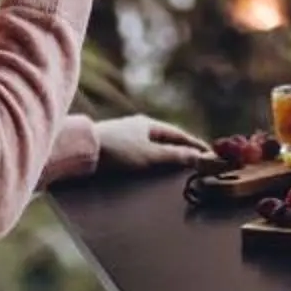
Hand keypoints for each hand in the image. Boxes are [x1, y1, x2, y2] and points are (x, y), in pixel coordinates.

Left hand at [92, 113, 216, 171]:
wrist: (82, 151)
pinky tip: (149, 166)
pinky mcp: (112, 146)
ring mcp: (123, 135)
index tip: (208, 152)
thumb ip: (175, 156)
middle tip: (194, 160)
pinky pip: (139, 151)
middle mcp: (137, 126)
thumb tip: (199, 156)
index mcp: (148, 124)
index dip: (194, 144)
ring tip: (174, 165)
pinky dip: (150, 158)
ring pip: (150, 145)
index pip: (178, 134)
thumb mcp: (150, 156)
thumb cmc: (117, 151)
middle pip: (164, 138)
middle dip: (180, 148)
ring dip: (164, 154)